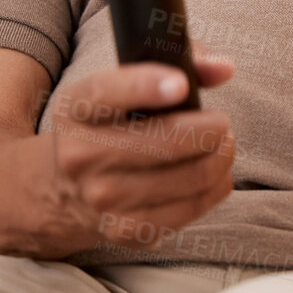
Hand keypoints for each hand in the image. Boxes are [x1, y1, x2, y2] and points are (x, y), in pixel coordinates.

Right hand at [44, 48, 235, 251]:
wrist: (68, 187)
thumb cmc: (117, 123)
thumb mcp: (130, 83)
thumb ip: (182, 61)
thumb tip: (224, 69)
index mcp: (76, 109)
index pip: (108, 93)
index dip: (147, 86)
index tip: (181, 85)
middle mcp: (81, 156)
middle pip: (170, 141)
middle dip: (213, 126)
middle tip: (220, 121)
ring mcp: (102, 199)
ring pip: (194, 175)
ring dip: (223, 155)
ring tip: (220, 144)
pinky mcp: (127, 230)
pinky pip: (196, 205)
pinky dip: (218, 184)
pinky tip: (212, 172)